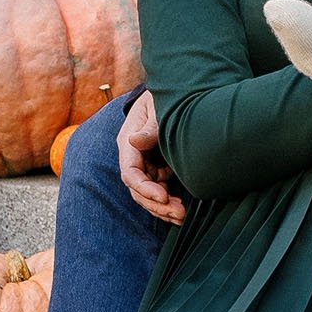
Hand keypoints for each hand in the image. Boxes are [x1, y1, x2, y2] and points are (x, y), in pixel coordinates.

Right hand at [117, 90, 185, 224]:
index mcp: (129, 142)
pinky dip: (168, 203)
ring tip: (182, 216)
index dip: (145, 188)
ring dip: (163, 208)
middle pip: (138, 189)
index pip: (130, 173)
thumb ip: (150, 126)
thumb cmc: (162, 98)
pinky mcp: (156, 168)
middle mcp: (134, 157)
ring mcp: (145, 164)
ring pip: (148, 195)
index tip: (165, 196)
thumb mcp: (156, 107)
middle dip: (157, 205)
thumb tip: (134, 140)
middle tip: (180, 213)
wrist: (170, 94)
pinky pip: (158, 191)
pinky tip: (181, 211)